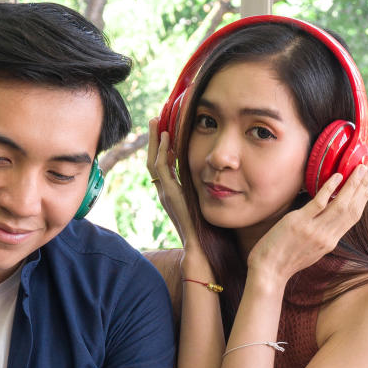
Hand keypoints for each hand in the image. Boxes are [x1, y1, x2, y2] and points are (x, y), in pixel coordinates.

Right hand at [146, 117, 195, 247]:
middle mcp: (164, 191)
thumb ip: (203, 190)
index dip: (162, 148)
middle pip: (153, 159)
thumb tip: (214, 177)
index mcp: (171, 193)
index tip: (166, 132)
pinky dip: (162, 151)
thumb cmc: (205, 229)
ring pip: (153, 160)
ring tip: (156, 122)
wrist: (199, 247)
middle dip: (154, 140)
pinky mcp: (169, 193)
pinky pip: (161, 168)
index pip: (162, 166)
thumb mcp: (202, 203)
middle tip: (155, 120)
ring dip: (154, 140)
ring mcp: (165, 192)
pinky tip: (167, 137)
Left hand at [247, 162, 367, 283]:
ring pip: (341, 205)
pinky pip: (318, 203)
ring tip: (361, 167)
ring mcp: (314, 229)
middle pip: (352, 208)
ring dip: (353, 184)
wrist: (269, 272)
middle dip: (364, 185)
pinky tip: (337, 176)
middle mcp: (327, 236)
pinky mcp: (299, 223)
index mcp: (331, 241)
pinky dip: (329, 189)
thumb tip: (327, 217)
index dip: (364, 197)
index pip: (354, 215)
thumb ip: (322, 234)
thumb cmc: (285, 260)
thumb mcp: (311, 250)